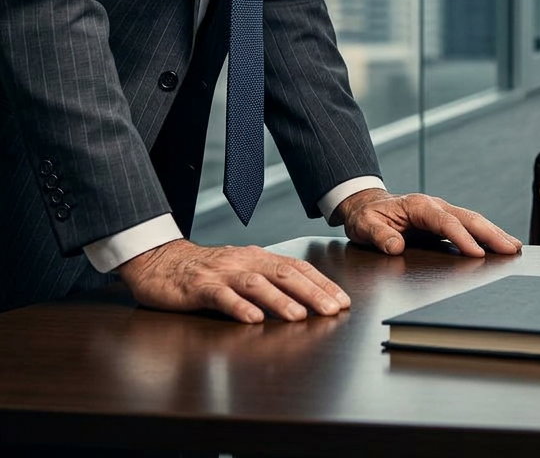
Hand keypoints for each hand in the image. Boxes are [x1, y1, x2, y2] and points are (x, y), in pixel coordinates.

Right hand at [117, 239, 349, 323]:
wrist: (160, 262)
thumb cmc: (204, 271)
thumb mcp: (240, 270)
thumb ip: (266, 280)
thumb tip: (303, 297)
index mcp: (257, 258)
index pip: (297, 268)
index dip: (322, 283)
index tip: (342, 300)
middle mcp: (244, 262)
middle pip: (284, 274)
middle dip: (312, 292)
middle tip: (333, 310)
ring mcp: (222, 274)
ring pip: (257, 284)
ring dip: (281, 300)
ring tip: (300, 316)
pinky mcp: (199, 288)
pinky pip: (222, 298)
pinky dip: (239, 308)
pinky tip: (254, 319)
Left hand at [336, 188, 521, 257]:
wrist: (366, 204)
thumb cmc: (366, 216)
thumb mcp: (365, 226)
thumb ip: (380, 235)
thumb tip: (396, 245)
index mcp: (418, 206)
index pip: (445, 222)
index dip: (462, 237)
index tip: (476, 253)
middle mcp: (435, 205)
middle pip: (468, 217)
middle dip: (491, 233)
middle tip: (511, 248)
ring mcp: (441, 212)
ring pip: (472, 220)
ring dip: (493, 233)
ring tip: (514, 247)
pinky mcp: (443, 221)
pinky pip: (467, 226)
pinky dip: (485, 235)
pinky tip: (497, 245)